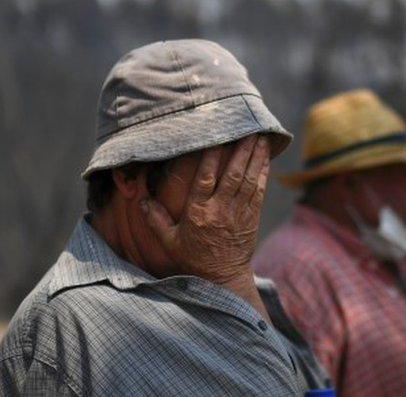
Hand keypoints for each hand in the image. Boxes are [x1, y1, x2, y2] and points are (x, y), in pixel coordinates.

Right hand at [142, 135, 269, 284]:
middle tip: (248, 128)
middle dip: (241, 149)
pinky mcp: (252, 217)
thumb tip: (140, 200)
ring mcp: (239, 213)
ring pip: (248, 179)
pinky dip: (263, 172)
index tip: (217, 136)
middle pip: (232, 174)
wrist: (222, 278)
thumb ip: (155, 219)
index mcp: (198, 212)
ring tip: (260, 135)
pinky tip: (265, 156)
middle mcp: (220, 209)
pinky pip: (259, 190)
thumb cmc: (193, 258)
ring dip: (255, 156)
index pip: (205, 178)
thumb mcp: (169, 241)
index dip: (212, 156)